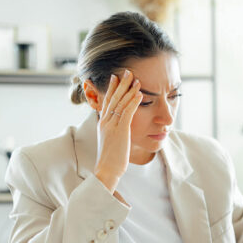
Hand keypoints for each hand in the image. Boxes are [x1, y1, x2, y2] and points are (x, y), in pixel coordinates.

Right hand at [94, 70, 142, 191]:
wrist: (106, 170)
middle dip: (121, 84)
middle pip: (113, 98)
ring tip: (136, 78)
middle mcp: (105, 122)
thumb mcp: (110, 143)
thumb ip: (113, 134)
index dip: (112, 89)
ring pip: (120, 103)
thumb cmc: (110, 160)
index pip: (107, 102)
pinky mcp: (120, 130)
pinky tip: (139, 93)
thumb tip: (118, 132)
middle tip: (127, 71)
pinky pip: (127, 112)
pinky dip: (133, 101)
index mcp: (103, 124)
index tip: (116, 78)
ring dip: (129, 89)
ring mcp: (112, 125)